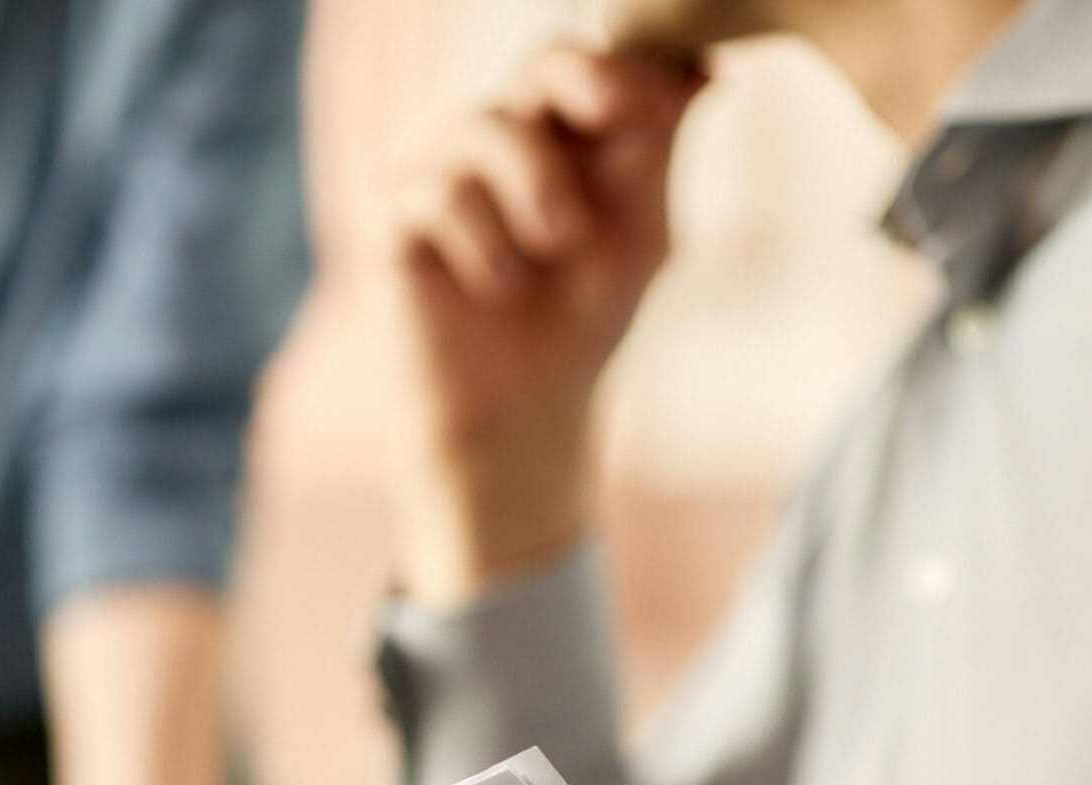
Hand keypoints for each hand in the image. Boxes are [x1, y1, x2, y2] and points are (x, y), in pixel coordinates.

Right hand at [379, 46, 703, 604]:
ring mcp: (438, 173)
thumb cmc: (579, 322)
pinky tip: (497, 285)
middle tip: (613, 116)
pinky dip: (483, 241)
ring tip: (555, 247)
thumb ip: (654, 153)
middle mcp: (495, 137)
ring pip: (482, 126)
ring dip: (535, 182)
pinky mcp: (392, 222)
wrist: (521, 414)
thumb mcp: (638, 234)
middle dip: (580, 84)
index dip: (617, 67)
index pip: (584, 63)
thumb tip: (699, 68)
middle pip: (534, 65)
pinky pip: (436, 194)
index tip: (649, 102)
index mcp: (559, 131)